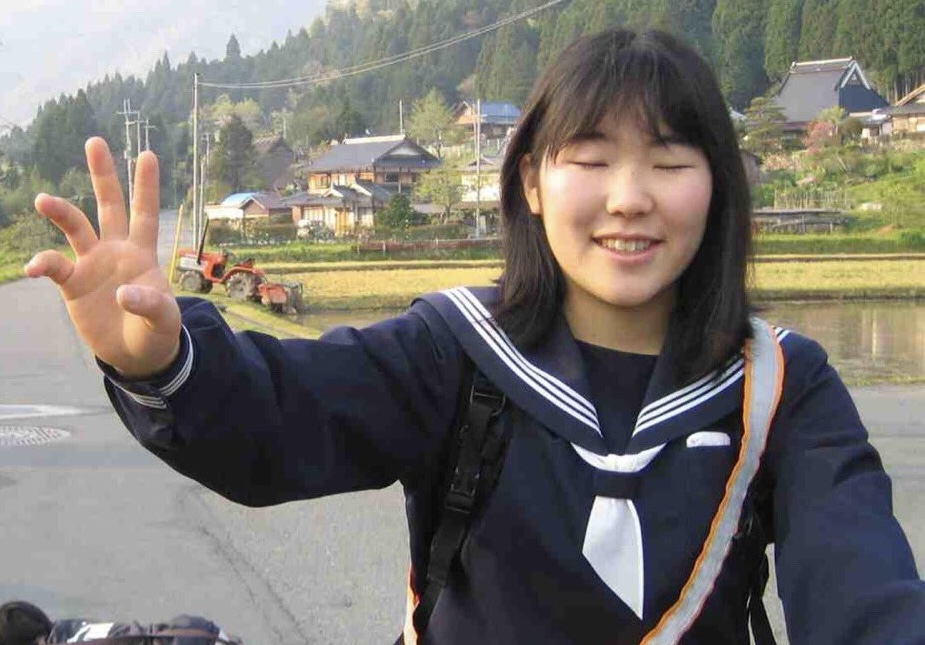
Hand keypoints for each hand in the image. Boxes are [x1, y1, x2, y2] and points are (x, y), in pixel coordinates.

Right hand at [25, 137, 181, 377]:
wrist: (135, 355)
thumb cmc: (156, 332)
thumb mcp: (163, 320)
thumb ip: (149, 305)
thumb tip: (122, 293)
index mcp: (143, 253)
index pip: (145, 214)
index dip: (147, 186)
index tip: (148, 154)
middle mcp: (116, 250)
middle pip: (110, 206)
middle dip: (103, 175)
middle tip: (95, 141)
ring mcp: (92, 264)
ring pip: (75, 228)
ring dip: (61, 212)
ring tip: (43, 200)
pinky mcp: (73, 284)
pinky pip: (54, 267)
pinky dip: (42, 263)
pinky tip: (34, 267)